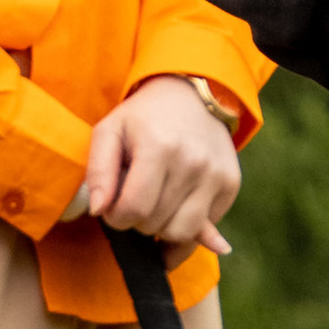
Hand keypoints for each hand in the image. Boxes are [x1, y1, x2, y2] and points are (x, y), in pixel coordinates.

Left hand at [66, 76, 239, 260]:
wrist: (193, 95)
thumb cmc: (144, 117)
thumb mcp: (110, 130)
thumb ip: (98, 170)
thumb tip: (97, 210)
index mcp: (159, 147)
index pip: (134, 209)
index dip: (116, 217)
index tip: (114, 207)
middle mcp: (192, 163)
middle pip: (154, 224)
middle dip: (137, 219)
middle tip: (136, 196)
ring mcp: (216, 175)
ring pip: (181, 233)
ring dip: (161, 228)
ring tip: (156, 205)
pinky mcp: (231, 185)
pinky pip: (205, 228)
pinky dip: (186, 229)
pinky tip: (176, 212)